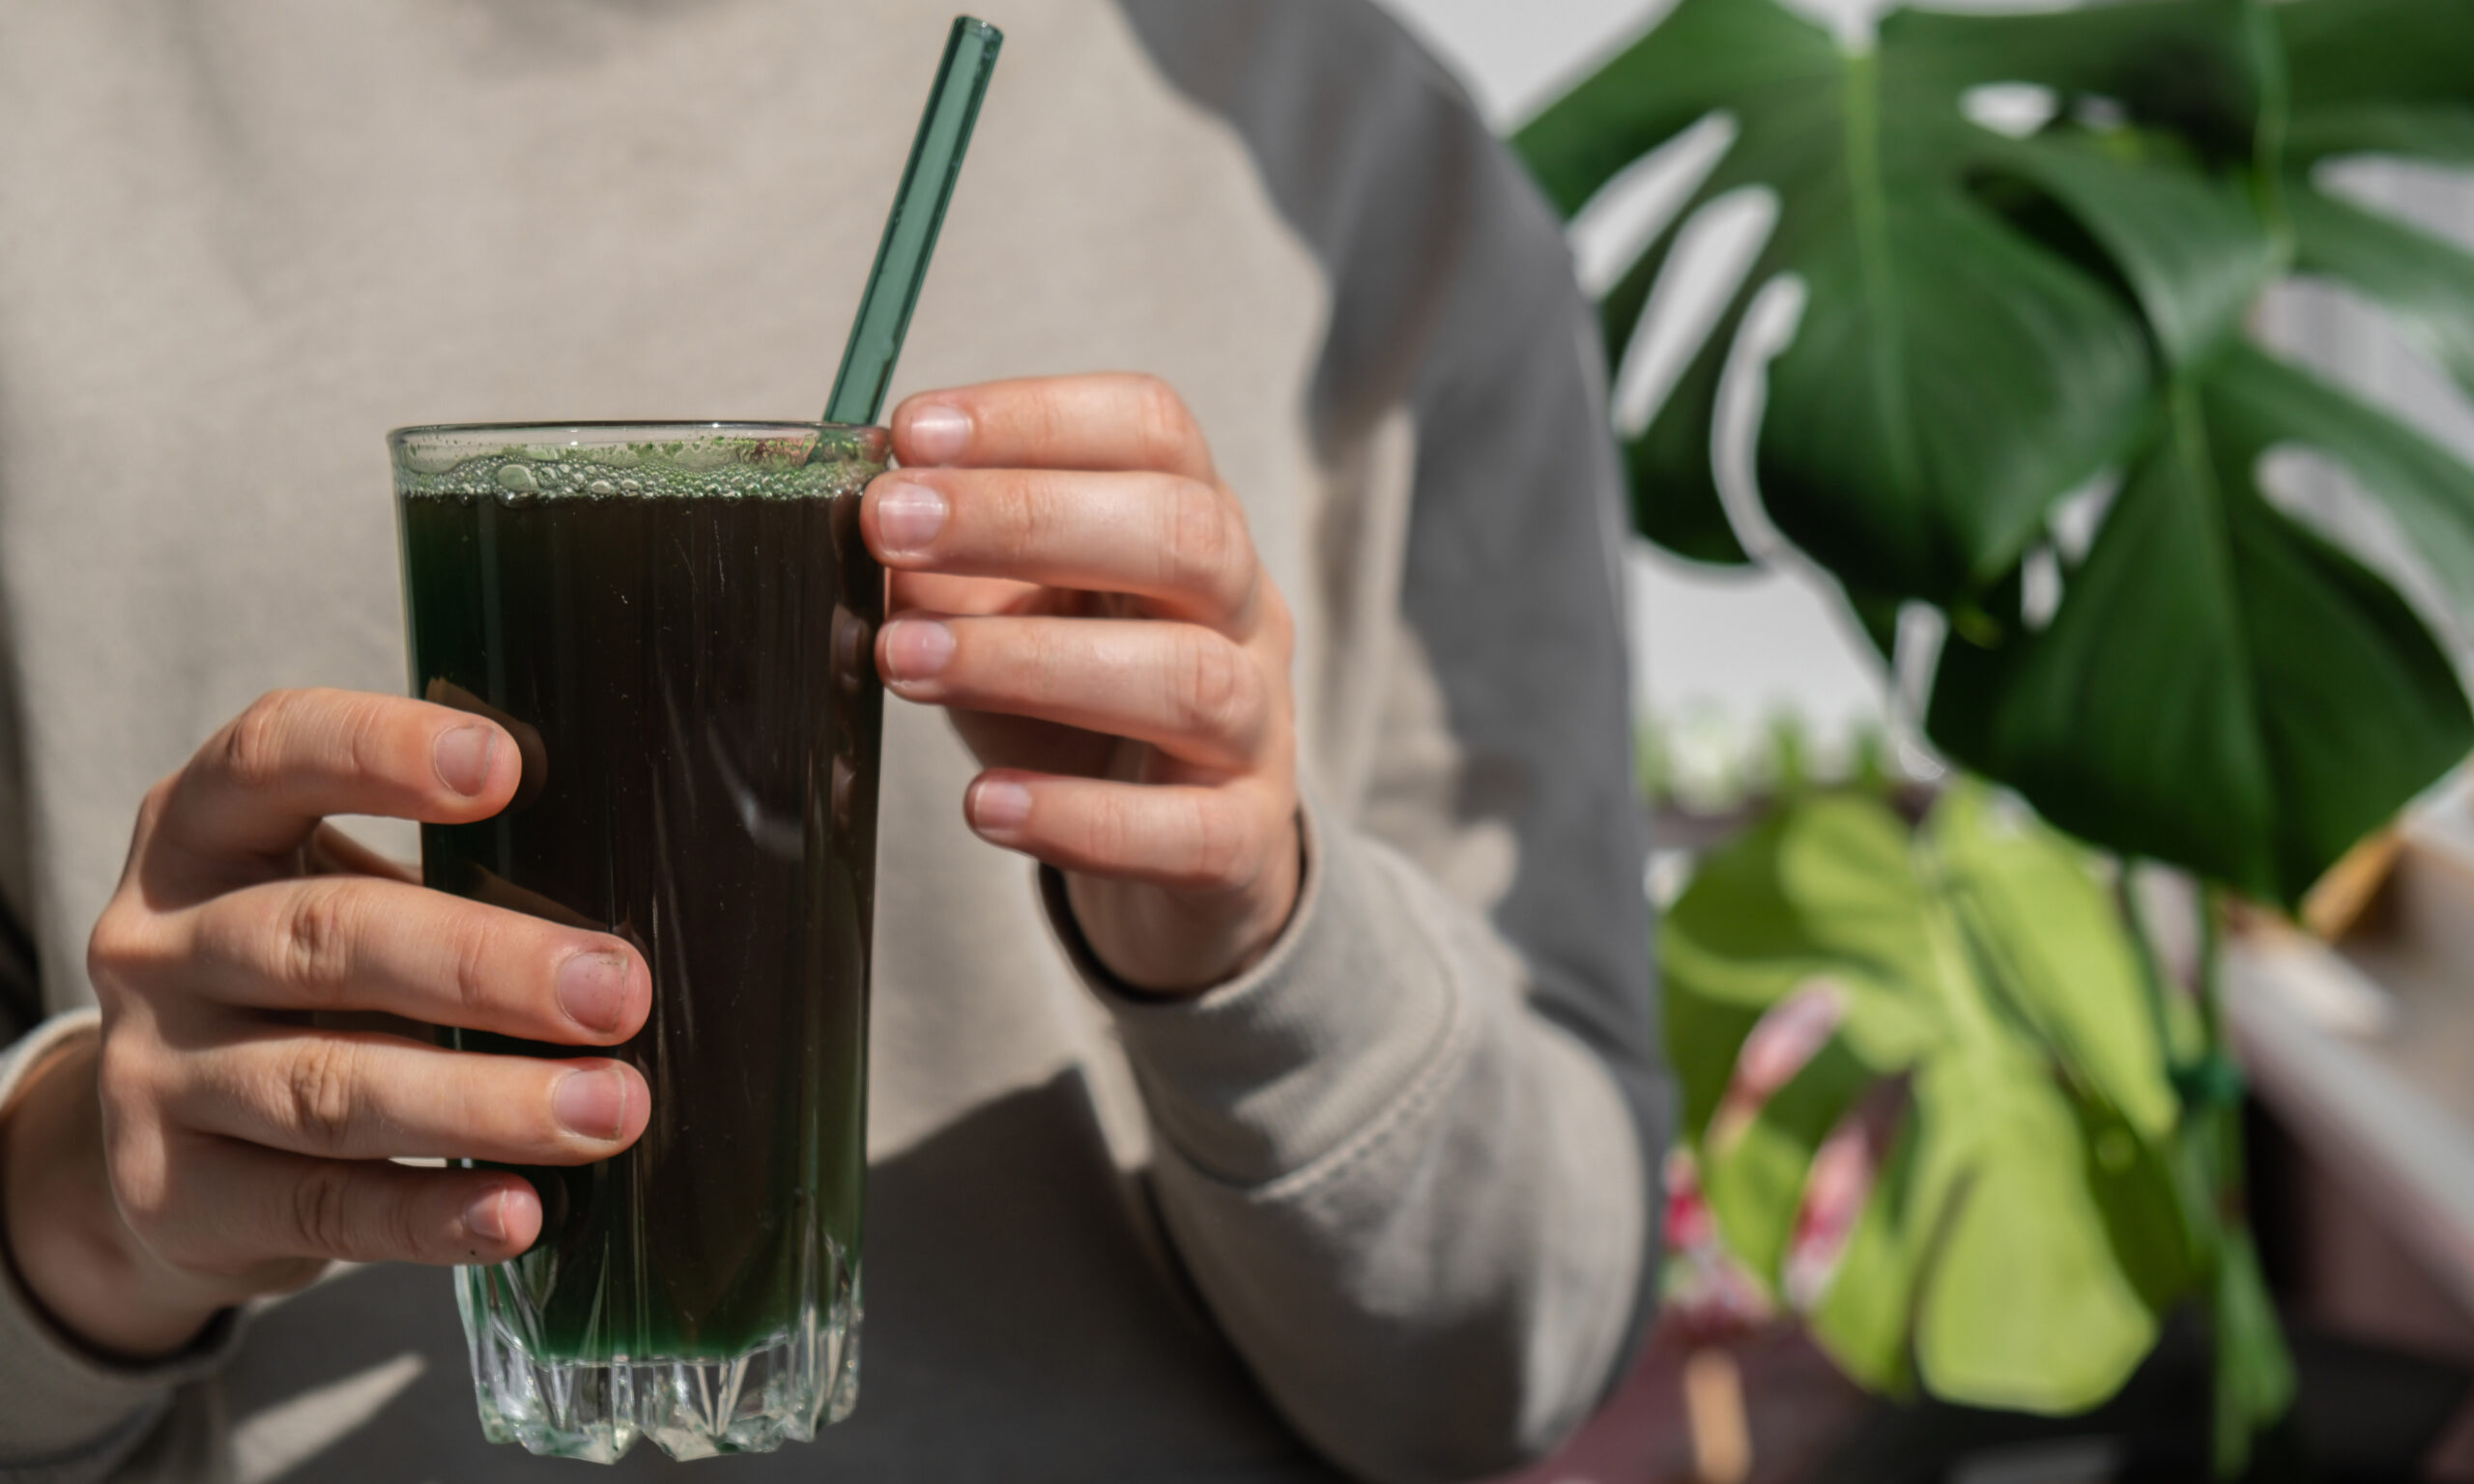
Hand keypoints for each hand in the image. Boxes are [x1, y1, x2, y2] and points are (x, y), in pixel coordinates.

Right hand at [0, 690, 651, 1358]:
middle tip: (616, 994)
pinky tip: (518, 1212)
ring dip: (485, 1102)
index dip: (381, 751)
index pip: (273, 754)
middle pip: (327, 938)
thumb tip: (625, 921)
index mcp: (203, 829)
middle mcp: (159, 942)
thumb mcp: (342, 895)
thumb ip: (451, 879)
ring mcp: (153, 1074)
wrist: (168, 1146)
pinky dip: (430, 1214)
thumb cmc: (311, 984)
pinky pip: (320, 1207)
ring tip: (607, 1111)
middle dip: (488, 967)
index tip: (504, 766)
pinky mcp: (177, 1198)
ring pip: (329, 1084)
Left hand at [861, 375, 1300, 993]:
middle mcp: (1243, 613)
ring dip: (1032, 661)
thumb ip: (946, 569)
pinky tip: (987, 805)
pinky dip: (1083, 819)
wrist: (1176, 848)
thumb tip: (862, 537)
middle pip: (1185, 533)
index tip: (913, 433)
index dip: (1037, 417)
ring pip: (1191, 678)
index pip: (1152, 430)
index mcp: (1191, 525)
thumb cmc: (1077, 705)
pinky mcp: (1244, 841)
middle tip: (889, 526)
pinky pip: (1189, 831)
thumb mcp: (1010, 614)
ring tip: (902, 662)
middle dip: (1026, 516)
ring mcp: (1259, 728)